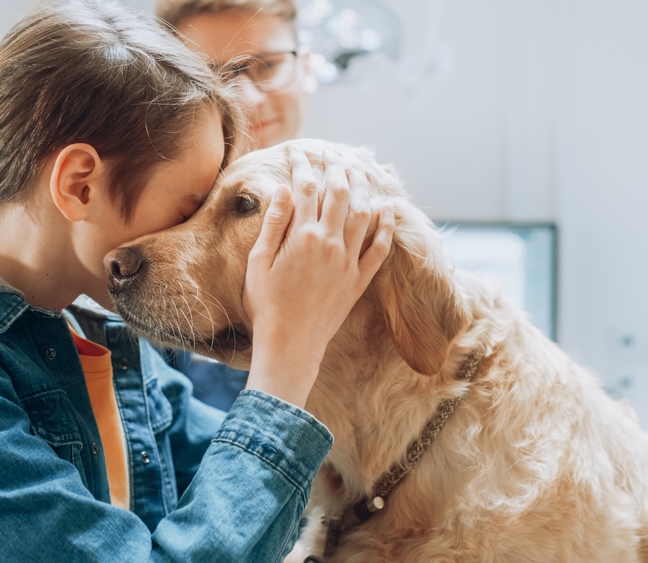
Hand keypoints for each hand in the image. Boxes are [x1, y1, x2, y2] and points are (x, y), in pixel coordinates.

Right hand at [243, 146, 394, 407]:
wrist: (290, 344)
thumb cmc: (266, 305)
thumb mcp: (259, 262)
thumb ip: (273, 223)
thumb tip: (284, 190)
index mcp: (302, 236)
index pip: (306, 189)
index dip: (304, 167)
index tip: (300, 153)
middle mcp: (330, 243)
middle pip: (339, 195)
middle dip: (336, 169)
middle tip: (333, 154)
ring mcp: (348, 262)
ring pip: (362, 214)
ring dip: (362, 188)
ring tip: (359, 170)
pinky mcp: (358, 280)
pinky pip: (379, 248)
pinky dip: (386, 227)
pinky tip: (388, 209)